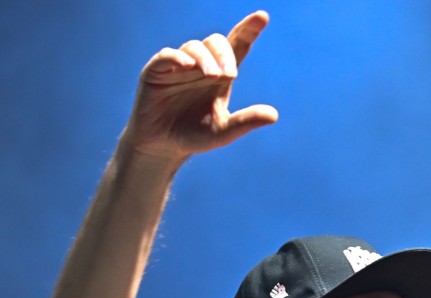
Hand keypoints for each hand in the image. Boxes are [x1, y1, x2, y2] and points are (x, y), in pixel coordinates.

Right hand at [121, 12, 278, 162]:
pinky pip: (167, 55)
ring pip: (194, 47)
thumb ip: (246, 121)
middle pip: (217, 42)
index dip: (249, 29)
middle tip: (230, 75)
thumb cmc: (194, 136)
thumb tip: (274, 116)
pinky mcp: (156, 71)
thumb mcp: (223, 132)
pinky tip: (188, 66)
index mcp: (221, 74)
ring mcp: (178, 65)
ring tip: (213, 76)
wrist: (162, 147)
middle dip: (225, 54)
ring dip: (206, 59)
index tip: (262, 17)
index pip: (237, 44)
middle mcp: (201, 64)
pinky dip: (177, 57)